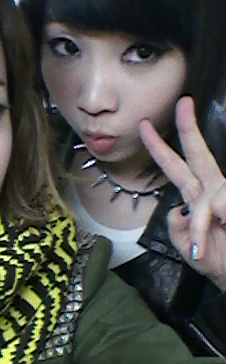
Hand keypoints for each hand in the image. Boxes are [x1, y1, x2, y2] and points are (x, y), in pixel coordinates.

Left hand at [139, 96, 225, 290]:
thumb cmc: (216, 261)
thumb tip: (177, 211)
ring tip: (202, 251)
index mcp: (196, 198)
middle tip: (183, 103)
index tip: (145, 125)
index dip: (159, 148)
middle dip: (188, 130)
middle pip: (198, 157)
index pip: (176, 168)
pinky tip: (219, 233)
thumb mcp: (186, 246)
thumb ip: (178, 227)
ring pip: (211, 197)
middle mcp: (213, 193)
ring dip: (202, 226)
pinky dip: (217, 222)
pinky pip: (222, 206)